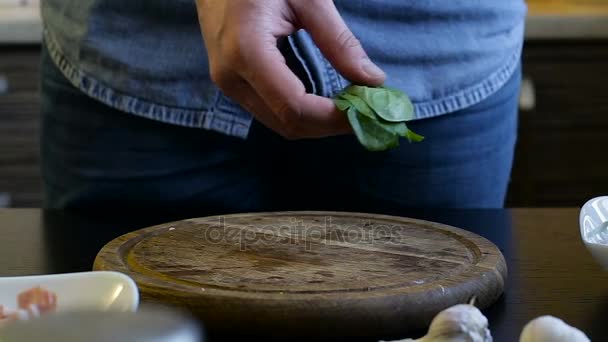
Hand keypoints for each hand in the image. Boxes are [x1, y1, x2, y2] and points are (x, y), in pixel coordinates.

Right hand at [196, 0, 385, 138]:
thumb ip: (338, 41)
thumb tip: (373, 80)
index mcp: (246, 51)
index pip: (294, 107)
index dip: (332, 118)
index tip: (367, 112)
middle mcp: (231, 77)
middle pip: (287, 124)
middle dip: (328, 126)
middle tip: (364, 113)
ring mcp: (226, 83)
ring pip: (278, 124)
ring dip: (316, 124)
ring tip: (349, 108)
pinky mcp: (230, 83)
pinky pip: (270, 111)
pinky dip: (301, 114)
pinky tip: (324, 102)